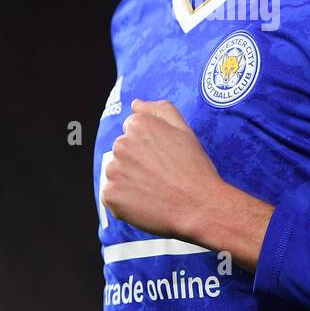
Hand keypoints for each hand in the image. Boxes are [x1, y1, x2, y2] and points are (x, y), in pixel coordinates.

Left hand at [99, 98, 224, 241]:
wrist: (199, 207)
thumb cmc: (194, 168)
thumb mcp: (184, 130)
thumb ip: (158, 109)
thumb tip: (135, 103)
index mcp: (138, 125)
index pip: (132, 131)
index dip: (149, 147)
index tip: (163, 159)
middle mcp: (121, 144)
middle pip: (122, 152)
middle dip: (137, 162)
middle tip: (161, 176)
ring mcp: (113, 170)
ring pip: (116, 173)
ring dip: (129, 181)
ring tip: (154, 190)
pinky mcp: (110, 195)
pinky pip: (111, 196)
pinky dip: (124, 201)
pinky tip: (145, 202)